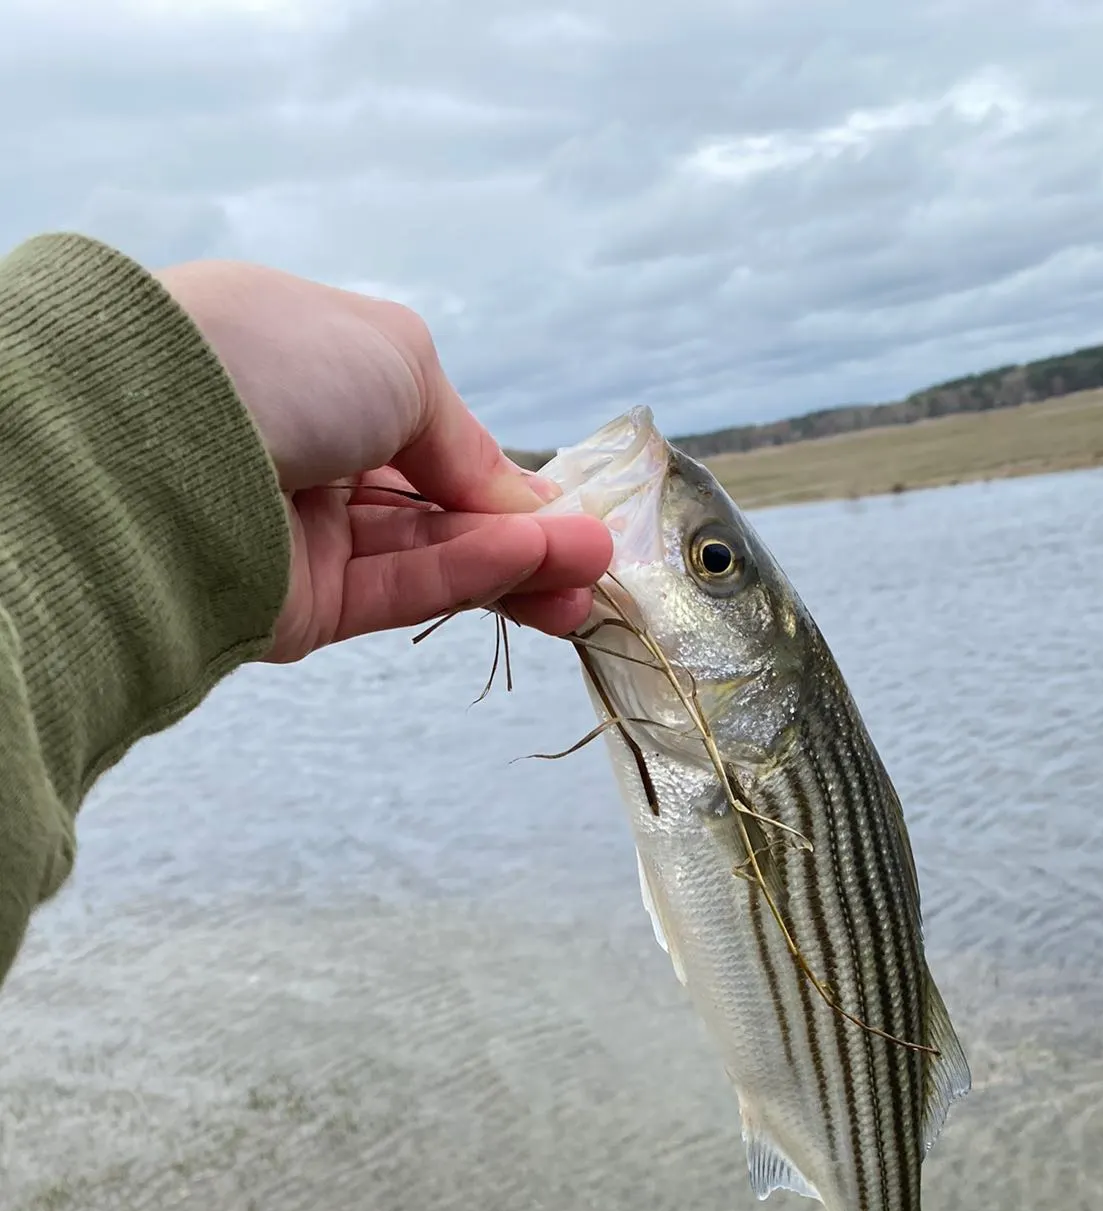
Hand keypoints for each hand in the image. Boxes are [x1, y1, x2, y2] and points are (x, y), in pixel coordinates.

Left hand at [155, 260, 610, 661]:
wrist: (152, 437)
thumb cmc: (274, 360)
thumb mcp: (399, 361)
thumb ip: (466, 441)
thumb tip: (521, 502)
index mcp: (321, 378)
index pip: (434, 441)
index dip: (506, 478)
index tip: (573, 511)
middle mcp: (312, 457)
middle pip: (442, 508)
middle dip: (527, 533)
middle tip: (596, 561)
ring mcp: (306, 536)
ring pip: (433, 557)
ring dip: (518, 562)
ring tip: (588, 573)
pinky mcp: (302, 604)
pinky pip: (401, 589)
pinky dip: (469, 577)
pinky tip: (533, 566)